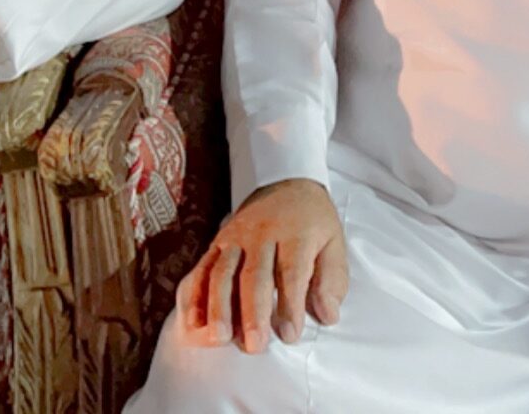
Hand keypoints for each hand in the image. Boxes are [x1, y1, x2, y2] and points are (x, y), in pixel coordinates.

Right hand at [177, 177, 347, 352]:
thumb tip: (328, 316)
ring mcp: (235, 237)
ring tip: (220, 337)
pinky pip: (202, 269)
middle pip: (254, 275)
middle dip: (252, 312)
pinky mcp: (217, 243)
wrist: (286, 183)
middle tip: (255, 345)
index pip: (291, 272)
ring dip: (219, 307)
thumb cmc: (312, 223)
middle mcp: (262, 233)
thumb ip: (331, 281)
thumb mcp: (333, 243)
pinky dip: (195, 296)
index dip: (289, 305)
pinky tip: (194, 322)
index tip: (289, 335)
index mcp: (295, 233)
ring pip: (222, 273)